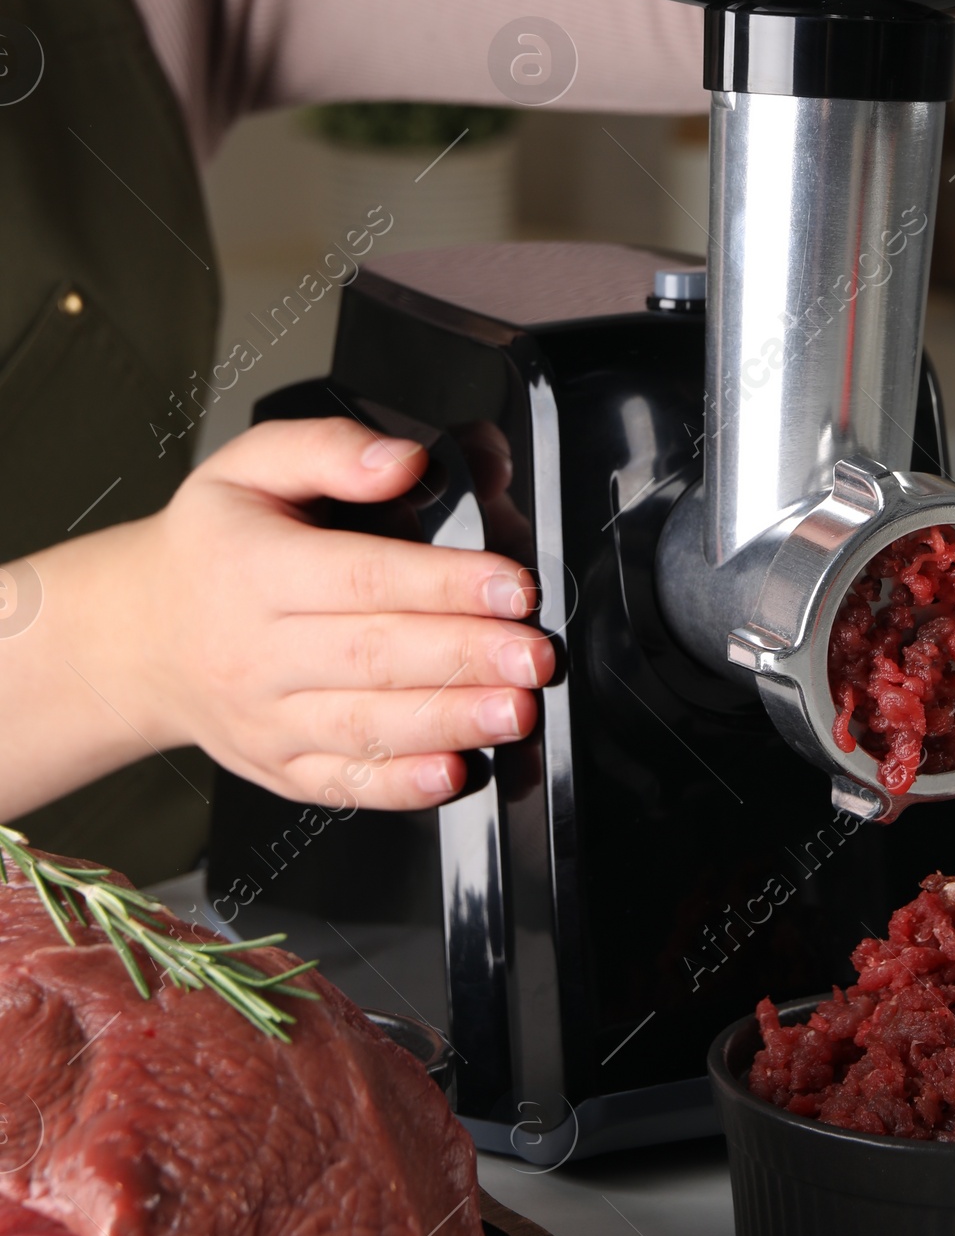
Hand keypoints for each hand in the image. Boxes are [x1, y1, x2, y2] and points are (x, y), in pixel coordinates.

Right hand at [86, 418, 552, 811]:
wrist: (139, 636)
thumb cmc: (210, 547)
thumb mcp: (248, 466)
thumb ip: (328, 448)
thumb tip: (401, 459)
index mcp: (253, 569)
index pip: (362, 578)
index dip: (444, 584)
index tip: (512, 586)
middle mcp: (256, 651)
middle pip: (373, 656)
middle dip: (465, 658)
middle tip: (534, 655)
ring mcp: (265, 719)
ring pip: (365, 726)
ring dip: (449, 723)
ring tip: (515, 710)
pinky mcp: (277, 768)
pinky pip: (341, 785)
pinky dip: (400, 787)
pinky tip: (454, 773)